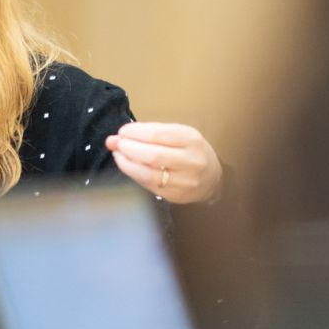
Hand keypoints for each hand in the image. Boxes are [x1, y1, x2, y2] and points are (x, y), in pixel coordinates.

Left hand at [106, 122, 222, 203]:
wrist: (212, 179)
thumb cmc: (191, 152)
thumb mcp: (178, 135)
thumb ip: (149, 133)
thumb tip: (117, 137)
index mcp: (191, 140)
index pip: (157, 134)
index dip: (135, 132)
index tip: (123, 132)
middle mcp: (190, 161)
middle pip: (152, 155)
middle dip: (128, 148)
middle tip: (116, 144)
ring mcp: (184, 181)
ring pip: (148, 174)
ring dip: (127, 164)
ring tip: (118, 155)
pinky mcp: (175, 196)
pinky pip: (148, 185)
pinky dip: (134, 174)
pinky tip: (128, 167)